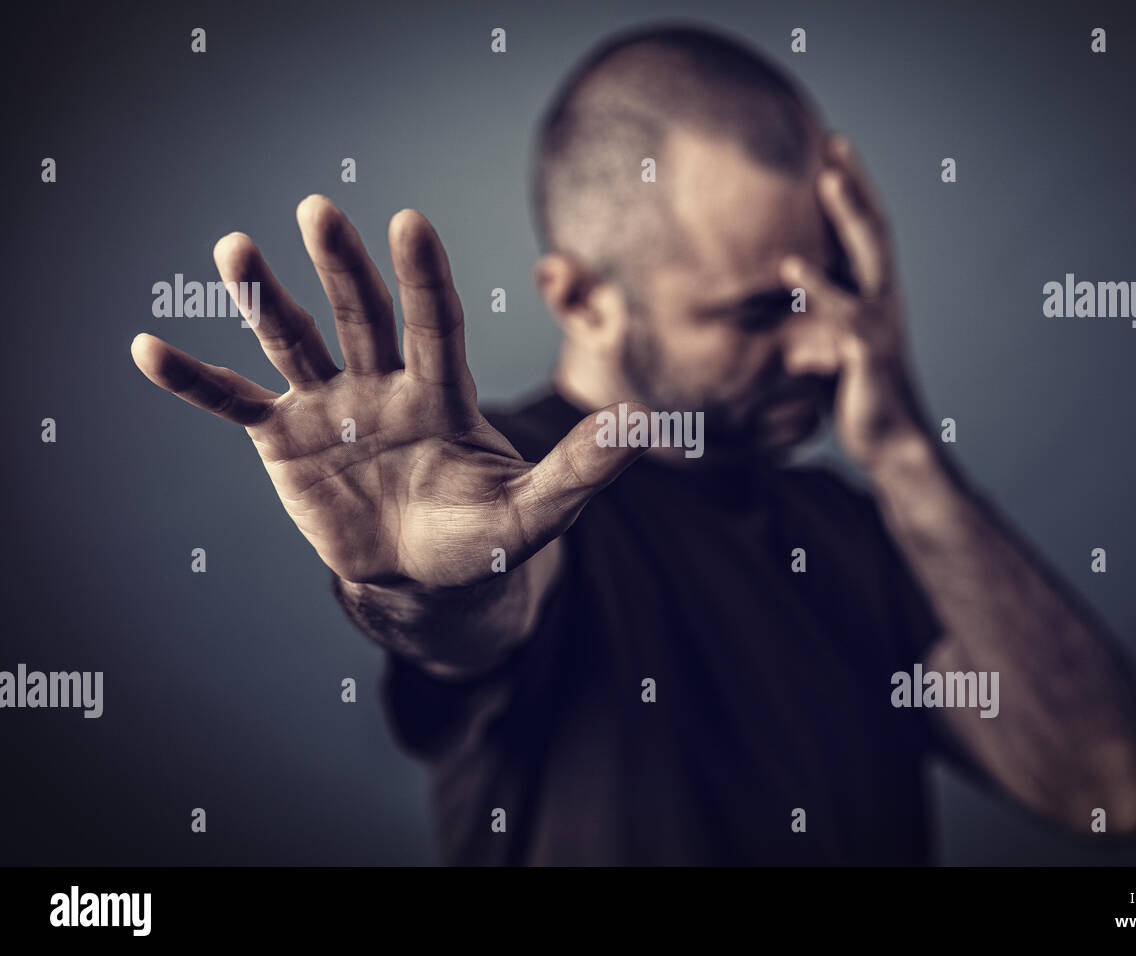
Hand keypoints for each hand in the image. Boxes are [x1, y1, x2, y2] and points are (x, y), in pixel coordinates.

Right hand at [132, 195, 644, 588]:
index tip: (408, 223)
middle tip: (318, 210)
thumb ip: (579, 472)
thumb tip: (638, 430)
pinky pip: (232, 404)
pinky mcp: (283, 440)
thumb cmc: (480, 539)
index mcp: (440, 391)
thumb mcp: (534, 513)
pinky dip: (194, 381)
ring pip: (294, 342)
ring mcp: (329, 406)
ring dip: (264, 298)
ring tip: (234, 248)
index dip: (422, 275)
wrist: (422, 578)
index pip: (434, 323)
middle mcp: (382, 383)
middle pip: (361, 315)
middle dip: (341, 265)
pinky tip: (147, 348)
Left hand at [780, 134, 928, 469]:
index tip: (831, 148)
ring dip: (848, 215)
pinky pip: (841, 311)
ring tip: (826, 179)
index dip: (853, 190)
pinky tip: (790, 264)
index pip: (865, 231)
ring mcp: (880, 321)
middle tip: (835, 142)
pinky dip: (816, 286)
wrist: (888, 444)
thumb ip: (808, 321)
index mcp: (875, 294)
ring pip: (869, 257)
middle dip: (855, 184)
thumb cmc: (855, 396)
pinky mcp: (867, 349)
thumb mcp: (826, 347)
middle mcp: (884, 298)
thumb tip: (766, 311)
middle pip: (873, 228)